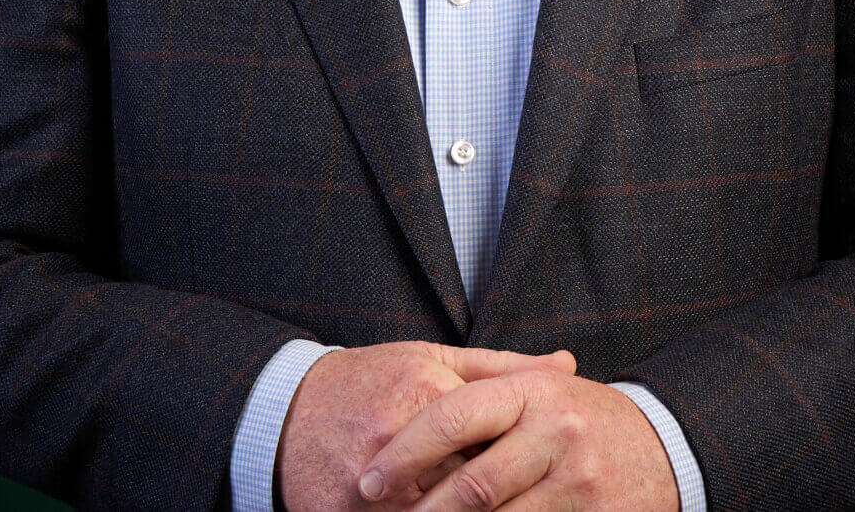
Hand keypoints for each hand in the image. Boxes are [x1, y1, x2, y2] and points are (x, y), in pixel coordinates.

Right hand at [274, 340, 578, 511]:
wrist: (287, 411)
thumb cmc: (371, 380)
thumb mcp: (432, 358)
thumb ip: (502, 367)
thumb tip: (567, 365)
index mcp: (424, 388)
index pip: (495, 432)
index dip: (523, 456)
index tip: (548, 470)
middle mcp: (398, 435)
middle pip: (472, 481)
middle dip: (502, 497)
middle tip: (534, 498)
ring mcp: (372, 483)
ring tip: (497, 507)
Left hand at [356, 368, 679, 511]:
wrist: (664, 445)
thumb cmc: (581, 417)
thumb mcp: (540, 389)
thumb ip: (484, 394)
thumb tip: (408, 412)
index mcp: (531, 392)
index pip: (454, 416)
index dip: (406, 451)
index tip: (368, 480)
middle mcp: (555, 432)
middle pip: (472, 484)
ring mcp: (578, 482)